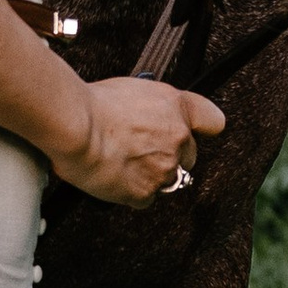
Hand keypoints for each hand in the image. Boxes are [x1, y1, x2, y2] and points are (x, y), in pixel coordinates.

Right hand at [47, 73, 225, 207]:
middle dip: (168, 156)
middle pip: (188, 156)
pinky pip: (143, 198)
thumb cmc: (92, 103)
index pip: (212, 121)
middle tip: (140, 149)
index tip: (195, 130)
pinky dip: (130, 192)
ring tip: (119, 161)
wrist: (75, 125)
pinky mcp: (145, 193)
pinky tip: (113, 177)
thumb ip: (151, 106)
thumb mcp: (131, 89)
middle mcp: (178, 138)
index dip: (201, 128)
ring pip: (165, 179)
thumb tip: (146, 116)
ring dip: (148, 175)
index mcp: (176, 107)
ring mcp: (164, 168)